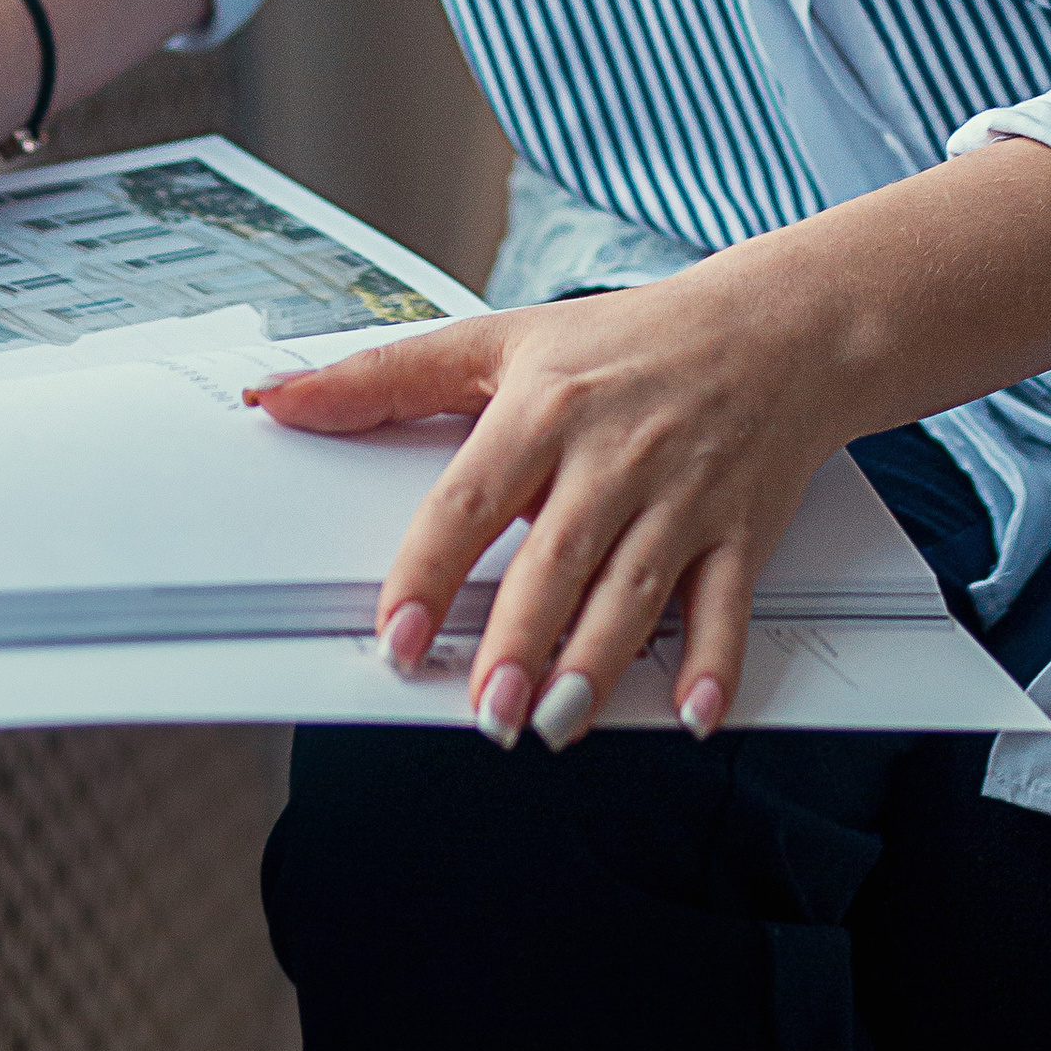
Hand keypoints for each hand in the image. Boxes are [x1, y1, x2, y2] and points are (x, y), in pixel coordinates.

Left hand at [250, 142, 1050, 745]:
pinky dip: (715, 664)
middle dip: (518, 643)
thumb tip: (275, 398)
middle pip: (557, 560)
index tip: (394, 636)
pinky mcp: (741, 530)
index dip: (429, 572)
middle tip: (481, 713)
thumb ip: (384, 377)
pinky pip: (727, 607)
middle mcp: (613, 455)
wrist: (774, 327)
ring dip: (596, 668)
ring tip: (552, 723)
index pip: (472, 500)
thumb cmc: (625, 341)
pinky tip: (692, 714)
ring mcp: (682, 497)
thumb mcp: (499, 341)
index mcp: (545, 408)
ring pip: (635, 596)